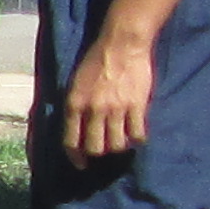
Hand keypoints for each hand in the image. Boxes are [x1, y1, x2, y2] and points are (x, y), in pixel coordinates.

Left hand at [60, 27, 156, 164]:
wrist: (121, 44)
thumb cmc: (96, 60)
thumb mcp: (76, 83)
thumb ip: (76, 106)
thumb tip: (75, 128)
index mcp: (75, 104)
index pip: (71, 141)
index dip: (76, 157)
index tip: (81, 164)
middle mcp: (94, 110)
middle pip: (95, 148)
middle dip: (99, 152)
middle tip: (105, 148)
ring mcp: (116, 109)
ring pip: (116, 144)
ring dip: (119, 146)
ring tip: (121, 140)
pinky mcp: (136, 106)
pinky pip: (137, 134)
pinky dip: (137, 139)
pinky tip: (137, 134)